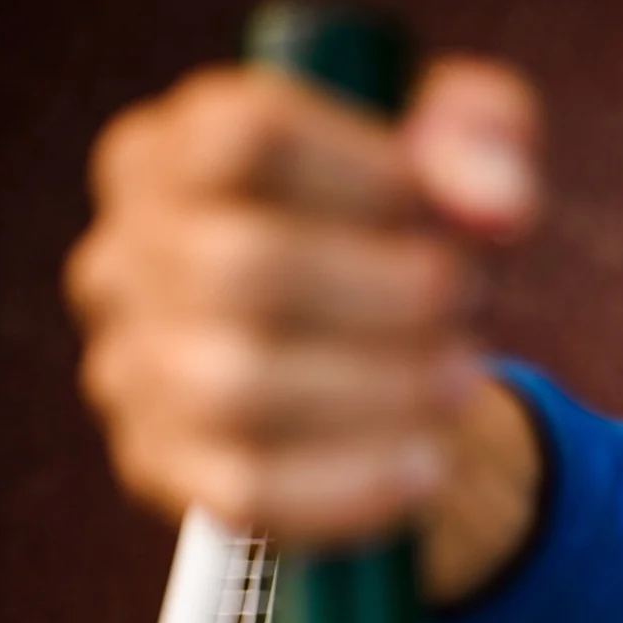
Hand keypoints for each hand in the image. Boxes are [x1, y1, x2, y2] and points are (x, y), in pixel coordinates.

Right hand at [67, 54, 546, 598]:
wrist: (384, 379)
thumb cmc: (402, 244)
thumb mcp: (455, 164)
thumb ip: (484, 133)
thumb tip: (494, 194)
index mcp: (175, 152)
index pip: (245, 136)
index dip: (371, 174)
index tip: (448, 209)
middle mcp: (128, 254)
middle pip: (242, 264)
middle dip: (389, 289)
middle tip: (469, 299)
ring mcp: (132, 367)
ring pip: (236, 385)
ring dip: (380, 385)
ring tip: (463, 380)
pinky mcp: (164, 467)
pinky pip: (247, 489)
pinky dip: (354, 481)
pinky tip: (429, 464)